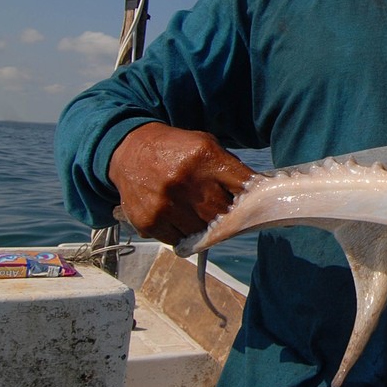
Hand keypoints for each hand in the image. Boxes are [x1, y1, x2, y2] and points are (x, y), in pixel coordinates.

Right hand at [108, 122, 254, 245]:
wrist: (130, 151)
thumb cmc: (176, 150)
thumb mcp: (206, 145)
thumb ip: (230, 168)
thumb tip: (256, 196)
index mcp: (204, 157)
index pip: (242, 187)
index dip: (252, 199)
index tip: (255, 204)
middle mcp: (184, 181)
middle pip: (224, 214)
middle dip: (228, 215)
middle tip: (225, 211)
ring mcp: (165, 204)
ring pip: (202, 232)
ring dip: (205, 227)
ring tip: (197, 212)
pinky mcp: (149, 222)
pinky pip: (178, 240)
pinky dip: (183, 233)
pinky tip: (178, 217)